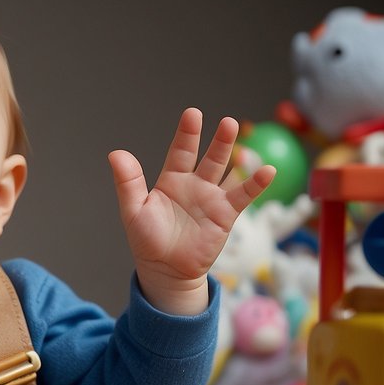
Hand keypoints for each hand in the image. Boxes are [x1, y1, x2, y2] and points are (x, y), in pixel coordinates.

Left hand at [108, 108, 274, 314]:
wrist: (166, 270)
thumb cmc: (147, 240)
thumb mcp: (133, 210)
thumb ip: (128, 182)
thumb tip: (115, 153)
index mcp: (171, 180)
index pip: (180, 151)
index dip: (187, 134)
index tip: (193, 114)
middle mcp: (193, 185)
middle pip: (209, 157)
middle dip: (218, 140)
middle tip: (227, 122)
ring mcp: (211, 198)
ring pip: (226, 171)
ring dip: (233, 153)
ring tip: (242, 136)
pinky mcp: (225, 214)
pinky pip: (242, 196)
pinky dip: (255, 184)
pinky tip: (268, 171)